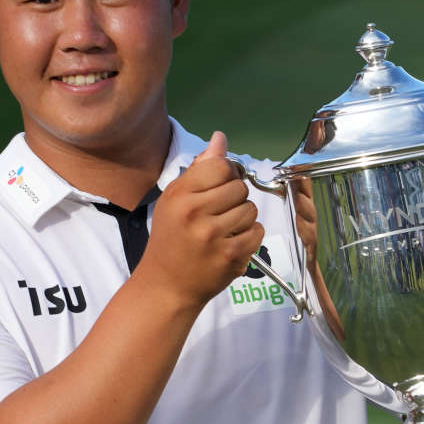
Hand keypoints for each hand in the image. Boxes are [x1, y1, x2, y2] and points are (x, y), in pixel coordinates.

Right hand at [143, 131, 265, 305]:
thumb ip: (200, 170)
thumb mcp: (175, 199)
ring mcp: (214, 236)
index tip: (219, 188)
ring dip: (243, 218)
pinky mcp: (230, 256)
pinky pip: (257, 232)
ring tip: (224, 229)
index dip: (227, 174)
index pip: (221, 166)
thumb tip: (220, 139)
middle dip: (235, 198)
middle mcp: (195, 213)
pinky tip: (232, 243)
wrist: (166, 285)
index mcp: (180, 195)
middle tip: (219, 214)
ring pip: (251, 209)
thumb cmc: (171, 238)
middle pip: (239, 187)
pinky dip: (250, 237)